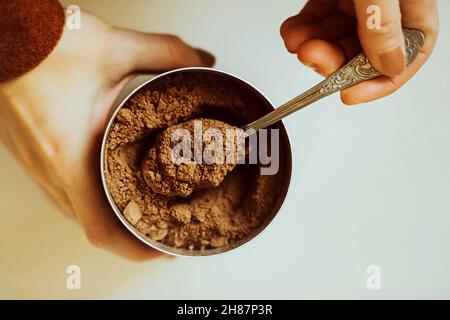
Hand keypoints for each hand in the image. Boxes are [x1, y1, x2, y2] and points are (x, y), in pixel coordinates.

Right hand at [0, 11, 213, 259]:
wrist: (0, 35)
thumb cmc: (41, 46)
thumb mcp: (114, 48)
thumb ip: (167, 54)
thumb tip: (202, 62)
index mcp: (68, 157)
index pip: (101, 229)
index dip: (137, 248)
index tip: (167, 246)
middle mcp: (50, 171)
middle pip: (93, 226)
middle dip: (133, 235)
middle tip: (168, 227)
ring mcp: (38, 166)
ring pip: (78, 212)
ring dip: (113, 219)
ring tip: (148, 211)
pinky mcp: (35, 155)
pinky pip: (66, 193)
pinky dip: (94, 199)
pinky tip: (114, 184)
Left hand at [280, 0, 437, 103]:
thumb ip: (383, 25)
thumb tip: (388, 65)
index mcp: (413, 10)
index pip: (407, 58)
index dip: (378, 83)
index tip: (349, 95)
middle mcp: (387, 10)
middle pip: (362, 54)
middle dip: (331, 62)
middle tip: (312, 56)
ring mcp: (359, 4)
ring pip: (335, 40)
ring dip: (312, 48)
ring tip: (297, 42)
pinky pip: (318, 21)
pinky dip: (302, 31)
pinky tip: (293, 32)